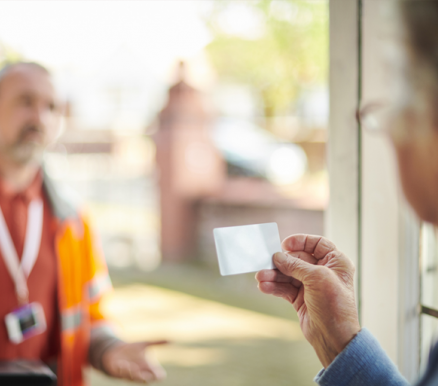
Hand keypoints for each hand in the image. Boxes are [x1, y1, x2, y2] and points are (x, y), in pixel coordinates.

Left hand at [102, 340, 166, 382]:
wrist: (115, 351)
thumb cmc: (132, 350)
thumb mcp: (145, 344)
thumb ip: (157, 342)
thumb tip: (172, 339)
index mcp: (148, 368)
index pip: (157, 376)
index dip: (159, 376)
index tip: (159, 373)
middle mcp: (140, 372)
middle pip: (146, 380)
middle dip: (146, 377)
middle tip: (146, 375)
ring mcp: (129, 374)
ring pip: (133, 378)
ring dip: (133, 373)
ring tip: (132, 367)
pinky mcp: (119, 372)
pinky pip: (121, 374)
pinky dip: (122, 370)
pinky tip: (121, 364)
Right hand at [255, 234, 359, 367]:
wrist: (334, 337)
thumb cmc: (335, 305)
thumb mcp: (317, 278)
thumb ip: (296, 266)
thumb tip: (278, 257)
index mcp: (335, 262)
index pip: (318, 244)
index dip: (301, 241)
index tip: (285, 244)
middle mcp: (324, 272)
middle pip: (298, 260)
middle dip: (281, 262)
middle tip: (266, 263)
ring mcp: (312, 286)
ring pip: (289, 275)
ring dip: (274, 275)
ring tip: (260, 277)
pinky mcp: (301, 299)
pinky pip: (285, 288)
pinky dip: (274, 287)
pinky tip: (264, 287)